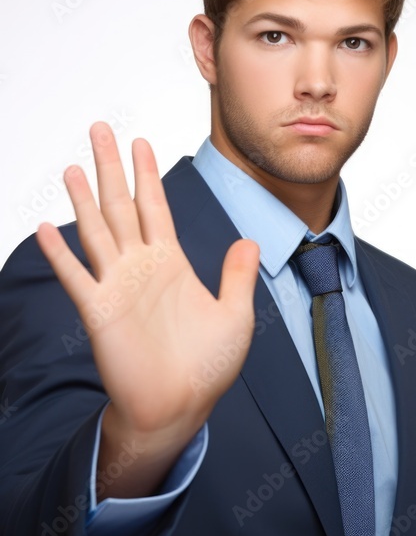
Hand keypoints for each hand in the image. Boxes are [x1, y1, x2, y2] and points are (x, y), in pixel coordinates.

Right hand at [36, 123, 258, 490]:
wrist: (179, 406)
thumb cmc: (207, 366)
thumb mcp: (235, 316)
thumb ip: (237, 276)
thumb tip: (248, 240)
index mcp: (172, 264)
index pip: (155, 208)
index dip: (147, 175)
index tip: (140, 142)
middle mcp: (140, 268)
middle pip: (121, 207)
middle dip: (111, 168)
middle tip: (100, 129)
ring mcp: (117, 286)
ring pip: (96, 231)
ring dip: (83, 199)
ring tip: (74, 166)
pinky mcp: (98, 311)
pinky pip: (75, 276)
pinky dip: (59, 253)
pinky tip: (45, 227)